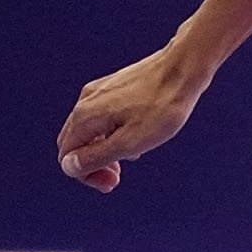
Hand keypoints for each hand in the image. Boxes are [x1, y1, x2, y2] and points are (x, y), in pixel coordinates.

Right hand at [57, 45, 211, 191]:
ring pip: (90, 130)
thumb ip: (98, 157)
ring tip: (133, 156)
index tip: (113, 183)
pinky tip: (138, 137)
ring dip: (105, 150)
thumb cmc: (162, 106)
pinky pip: (104, 117)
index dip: (86, 175)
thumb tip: (69, 168)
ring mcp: (98, 92)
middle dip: (93, 164)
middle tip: (118, 177)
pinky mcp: (114, 87)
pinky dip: (114, 133)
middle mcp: (85, 102)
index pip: (67, 157)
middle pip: (74, 144)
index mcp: (84, 117)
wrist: (183, 67)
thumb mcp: (131, 141)